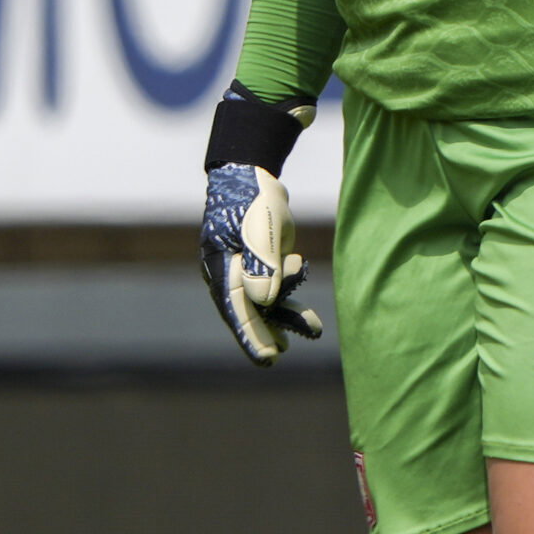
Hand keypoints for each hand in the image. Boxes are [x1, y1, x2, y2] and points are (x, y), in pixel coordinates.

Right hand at [199, 163, 322, 365]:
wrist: (252, 176)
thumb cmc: (253, 198)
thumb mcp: (261, 226)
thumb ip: (262, 262)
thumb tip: (263, 300)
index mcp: (221, 266)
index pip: (237, 307)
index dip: (252, 335)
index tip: (268, 357)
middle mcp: (228, 274)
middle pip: (248, 311)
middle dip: (265, 333)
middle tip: (278, 357)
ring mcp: (243, 271)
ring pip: (264, 303)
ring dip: (286, 317)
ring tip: (312, 330)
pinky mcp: (259, 266)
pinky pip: (273, 292)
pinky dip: (288, 303)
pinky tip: (305, 319)